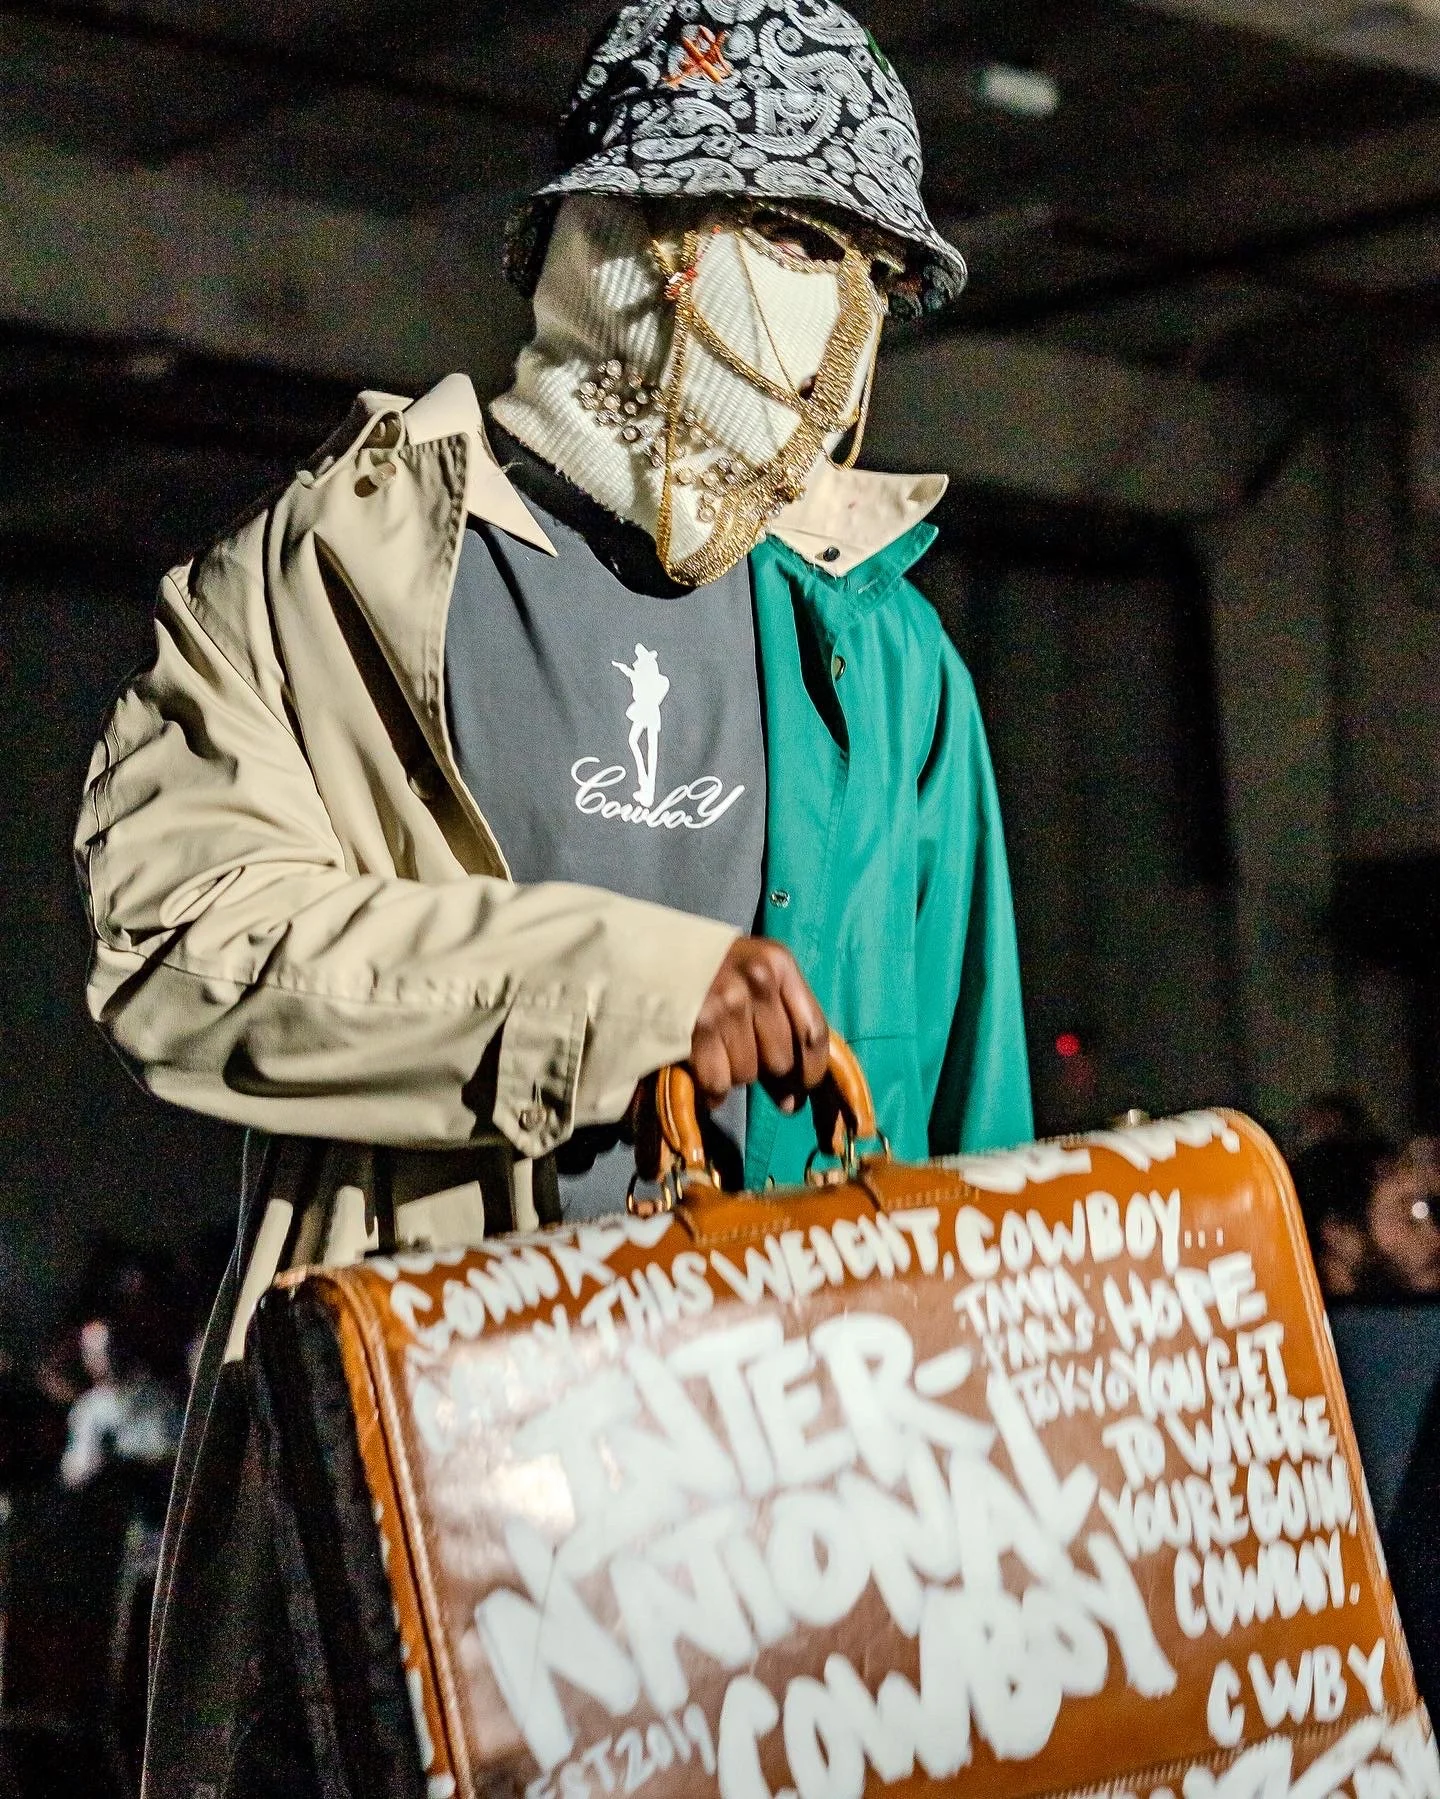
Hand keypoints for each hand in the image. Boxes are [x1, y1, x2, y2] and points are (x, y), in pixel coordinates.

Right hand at [690, 938, 828, 1113]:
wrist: (651, 953)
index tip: (803, 1086)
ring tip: (718, 1052)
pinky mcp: (695, 1027)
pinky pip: (717, 1081)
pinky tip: (704, 1070)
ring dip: (735, 1075)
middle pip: (781, 1060)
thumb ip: (785, 1020)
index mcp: (779, 963)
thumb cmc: (713, 968)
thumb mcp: (757, 972)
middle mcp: (757, 980)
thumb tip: (794, 1099)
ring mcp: (725, 1003)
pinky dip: (712, 1088)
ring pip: (748, 1074)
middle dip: (766, 1071)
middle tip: (746, 1059)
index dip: (812, 1070)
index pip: (813, 1031)